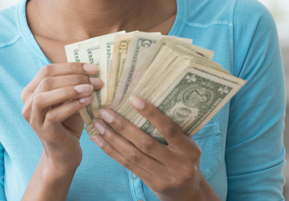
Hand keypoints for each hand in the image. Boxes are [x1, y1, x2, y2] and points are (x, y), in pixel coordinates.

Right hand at [21, 63, 101, 172]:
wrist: (65, 152)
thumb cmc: (69, 122)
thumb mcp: (70, 99)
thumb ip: (74, 83)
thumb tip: (91, 67)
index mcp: (32, 91)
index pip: (47, 70)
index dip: (70, 66)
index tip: (93, 68)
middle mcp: (28, 104)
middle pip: (46, 81)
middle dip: (73, 77)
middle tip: (95, 79)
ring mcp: (33, 118)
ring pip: (44, 96)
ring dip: (69, 90)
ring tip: (90, 89)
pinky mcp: (43, 131)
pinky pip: (54, 115)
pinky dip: (72, 105)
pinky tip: (87, 101)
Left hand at [89, 97, 219, 200]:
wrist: (188, 190)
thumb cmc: (184, 157)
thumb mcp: (186, 143)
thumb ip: (171, 130)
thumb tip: (143, 104)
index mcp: (189, 149)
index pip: (169, 129)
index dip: (151, 114)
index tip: (133, 99)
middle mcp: (179, 164)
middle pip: (146, 143)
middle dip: (123, 126)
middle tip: (105, 112)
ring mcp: (165, 177)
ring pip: (133, 156)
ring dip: (112, 139)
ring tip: (98, 125)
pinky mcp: (153, 184)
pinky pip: (129, 166)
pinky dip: (112, 152)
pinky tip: (100, 141)